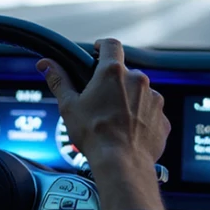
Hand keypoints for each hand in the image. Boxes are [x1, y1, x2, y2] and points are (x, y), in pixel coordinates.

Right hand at [37, 38, 168, 209]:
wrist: (122, 164)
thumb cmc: (94, 135)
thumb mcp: (69, 106)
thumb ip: (59, 81)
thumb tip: (46, 65)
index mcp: (113, 73)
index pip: (111, 45)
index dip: (103, 46)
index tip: (98, 51)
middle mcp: (138, 81)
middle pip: (125, 73)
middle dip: (114, 84)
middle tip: (101, 101)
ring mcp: (154, 99)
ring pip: (140, 93)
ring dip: (129, 102)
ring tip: (115, 121)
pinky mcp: (162, 118)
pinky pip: (151, 113)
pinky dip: (141, 119)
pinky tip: (129, 132)